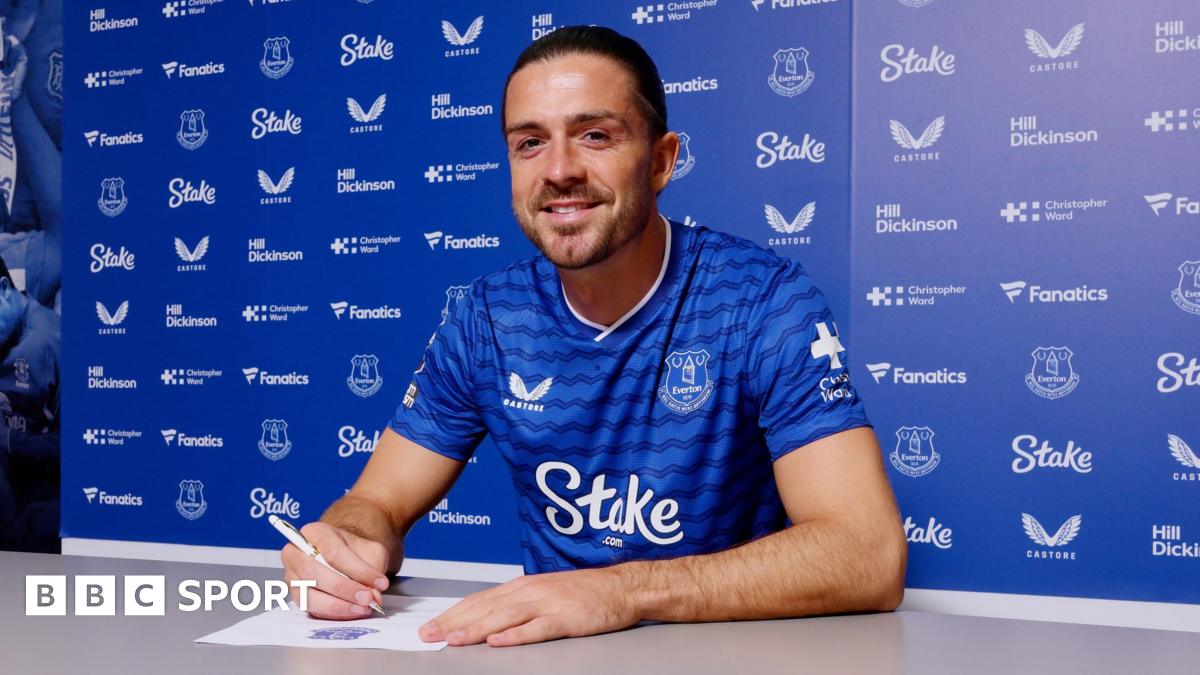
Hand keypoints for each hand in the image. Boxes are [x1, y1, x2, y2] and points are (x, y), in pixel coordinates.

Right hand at [280, 522, 390, 619]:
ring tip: (362, 608)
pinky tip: (352, 612)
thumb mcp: (371, 550)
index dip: (358, 569)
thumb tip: (373, 594)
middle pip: (314, 572)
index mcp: (315, 533)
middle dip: (344, 588)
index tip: (380, 582)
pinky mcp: (297, 597)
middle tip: (368, 597)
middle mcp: (296, 553)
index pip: (333, 551)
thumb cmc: (355, 551)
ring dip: (338, 605)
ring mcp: (292, 577)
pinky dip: (333, 613)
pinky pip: (311, 609)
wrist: (347, 557)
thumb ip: (373, 569)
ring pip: (308, 594)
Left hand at [418, 567, 639, 646]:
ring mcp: (548, 604)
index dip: (453, 613)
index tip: (431, 626)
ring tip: (454, 639)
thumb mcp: (545, 593)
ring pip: (505, 618)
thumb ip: (518, 604)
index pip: (480, 600)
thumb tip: (487, 619)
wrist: (621, 588)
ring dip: (476, 629)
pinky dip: (516, 635)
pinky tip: (498, 642)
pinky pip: (537, 629)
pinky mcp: (566, 619)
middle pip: (485, 608)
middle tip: (429, 634)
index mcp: (523, 586)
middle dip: (454, 622)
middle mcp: (530, 592)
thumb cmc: (585, 592)